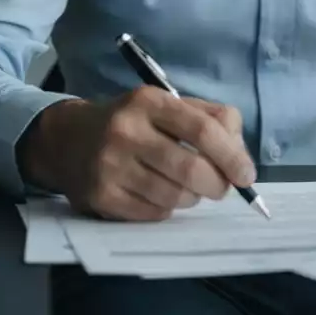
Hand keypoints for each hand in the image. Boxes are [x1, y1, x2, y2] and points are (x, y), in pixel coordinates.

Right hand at [17, 86, 256, 220]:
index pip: (202, 129)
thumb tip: (240, 154)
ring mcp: (110, 165)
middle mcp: (127, 130)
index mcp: (150, 101)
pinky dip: (167, 209)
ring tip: (189, 188)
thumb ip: (211, 119)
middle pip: (190, 168)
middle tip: (222, 188)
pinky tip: (161, 195)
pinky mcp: (100, 196)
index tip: (247, 175)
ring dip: (192, 198)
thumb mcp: (169, 105)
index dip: (231, 156)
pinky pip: (152, 213)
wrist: (68, 139)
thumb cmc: (133, 121)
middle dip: (217, 184)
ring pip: (173, 196)